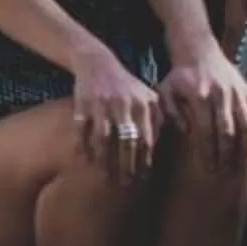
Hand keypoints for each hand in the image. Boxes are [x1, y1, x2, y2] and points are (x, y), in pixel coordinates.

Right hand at [70, 53, 160, 184]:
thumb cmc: (125, 85)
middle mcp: (123, 104)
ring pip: (103, 138)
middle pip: (126, 141)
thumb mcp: (147, 95)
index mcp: (142, 104)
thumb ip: (158, 116)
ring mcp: (101, 104)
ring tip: (105, 176)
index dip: (144, 160)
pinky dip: (82, 146)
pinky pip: (81, 130)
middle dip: (126, 165)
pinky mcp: (82, 103)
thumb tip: (165, 140)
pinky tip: (85, 160)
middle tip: (126, 184)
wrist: (96, 62)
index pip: (146, 138)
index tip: (143, 177)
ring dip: (103, 160)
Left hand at [159, 43, 246, 167]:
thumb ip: (171, 112)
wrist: (199, 51)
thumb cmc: (179, 77)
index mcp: (200, 96)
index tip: (209, 169)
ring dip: (246, 148)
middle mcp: (222, 94)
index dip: (209, 152)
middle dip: (227, 155)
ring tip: (242, 166)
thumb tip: (187, 131)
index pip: (206, 131)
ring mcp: (238, 92)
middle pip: (228, 132)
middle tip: (225, 173)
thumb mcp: (166, 92)